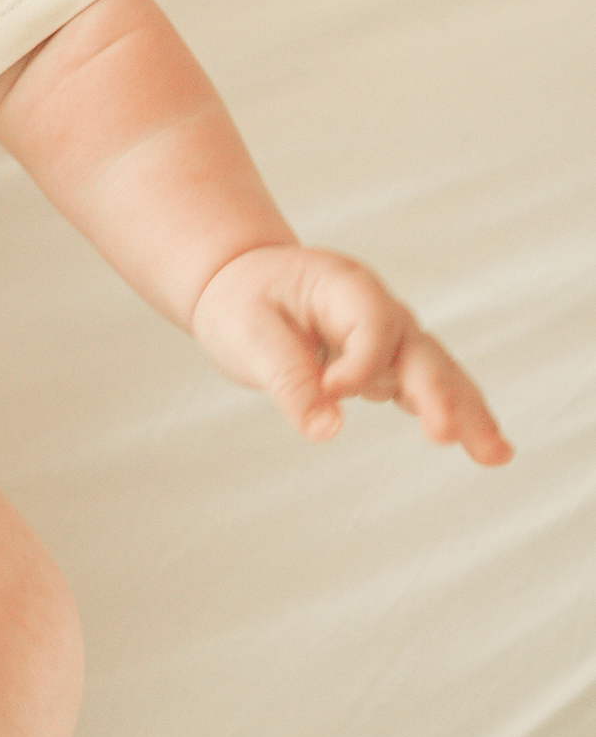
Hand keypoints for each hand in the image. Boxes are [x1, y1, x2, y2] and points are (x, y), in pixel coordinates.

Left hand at [190, 244, 512, 465]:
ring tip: (496, 455)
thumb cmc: (241, 299)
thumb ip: (286, 380)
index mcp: (343, 285)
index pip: (372, 325)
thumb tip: (327, 431)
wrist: (241, 282)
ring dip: (465, 412)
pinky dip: (453, 413)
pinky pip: (427, 388)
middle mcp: (378, 308)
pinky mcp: (389, 363)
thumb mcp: (248, 334)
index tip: (330, 391)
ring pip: (437, 373)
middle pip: (419, 350)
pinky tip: (485, 448)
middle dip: (437, 394)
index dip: (361, 363)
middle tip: (446, 434)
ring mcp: (390, 336)